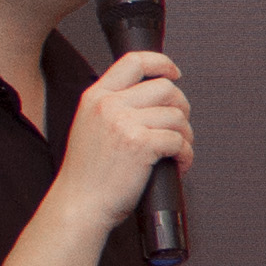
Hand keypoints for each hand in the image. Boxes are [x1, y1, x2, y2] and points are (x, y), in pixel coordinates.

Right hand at [53, 48, 190, 234]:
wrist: (79, 204)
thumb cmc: (87, 175)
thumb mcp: (90, 127)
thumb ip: (113, 107)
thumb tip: (152, 98)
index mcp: (95, 97)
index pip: (134, 61)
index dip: (161, 63)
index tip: (174, 73)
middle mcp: (108, 105)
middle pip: (165, 88)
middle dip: (181, 107)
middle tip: (179, 127)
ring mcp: (124, 123)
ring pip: (177, 116)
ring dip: (185, 135)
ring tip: (177, 151)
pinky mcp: (140, 144)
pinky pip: (179, 141)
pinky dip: (186, 155)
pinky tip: (178, 165)